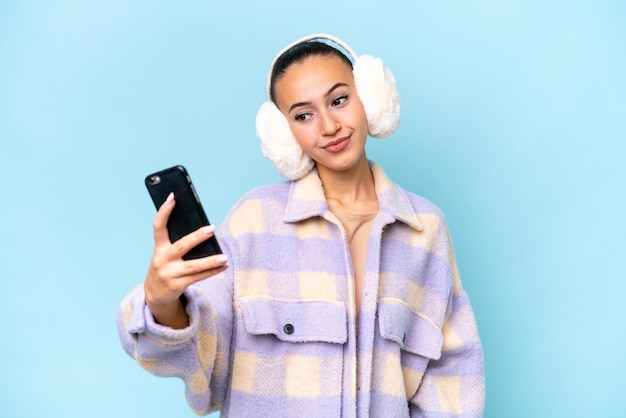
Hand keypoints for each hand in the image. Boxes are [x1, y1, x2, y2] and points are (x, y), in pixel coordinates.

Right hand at [144, 192, 227, 327]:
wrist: (154, 293)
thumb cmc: (165, 266)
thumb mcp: (165, 253)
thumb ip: (177, 242)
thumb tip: (204, 230)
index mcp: (158, 248)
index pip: (158, 227)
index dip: (164, 211)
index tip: (172, 197)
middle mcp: (162, 260)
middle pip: (181, 246)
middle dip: (196, 237)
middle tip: (211, 228)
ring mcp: (170, 274)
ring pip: (194, 266)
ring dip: (211, 262)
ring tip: (225, 257)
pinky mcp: (178, 285)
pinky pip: (199, 277)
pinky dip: (213, 271)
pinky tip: (224, 266)